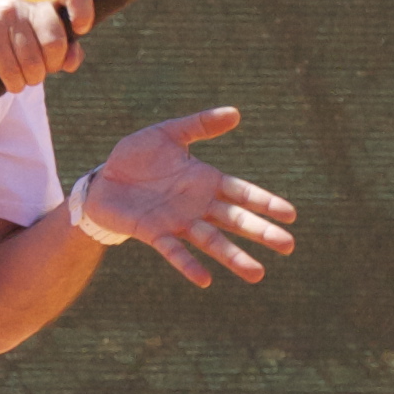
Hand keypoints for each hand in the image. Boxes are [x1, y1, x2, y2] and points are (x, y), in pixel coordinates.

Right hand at [0, 0, 93, 93]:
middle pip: (55, 42)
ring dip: (29, 80)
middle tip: (38, 68)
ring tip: (19, 74)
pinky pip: (12, 71)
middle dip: (50, 66)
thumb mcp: (33, 38)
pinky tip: (7, 78)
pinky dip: (13, 84)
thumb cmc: (2, 39)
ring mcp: (4, 14)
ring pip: (33, 64)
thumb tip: (73, 59)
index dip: (82, 9)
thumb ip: (61, 47)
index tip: (80, 28)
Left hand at [86, 107, 295, 285]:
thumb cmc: (136, 157)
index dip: (266, 203)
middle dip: (261, 232)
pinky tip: (205, 280)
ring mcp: (177, 222)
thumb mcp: (168, 133)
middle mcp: (197, 205)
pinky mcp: (153, 233)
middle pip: (235, 220)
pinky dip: (188, 265)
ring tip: (257, 274)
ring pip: (212, 241)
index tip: (292, 215)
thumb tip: (236, 113)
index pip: (243, 193)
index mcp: (205, 181)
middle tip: (288, 246)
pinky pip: (174, 251)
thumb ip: (200, 124)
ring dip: (233, 257)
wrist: (102, 179)